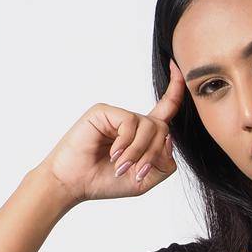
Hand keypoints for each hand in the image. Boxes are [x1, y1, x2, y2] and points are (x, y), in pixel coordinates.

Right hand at [39, 60, 187, 203]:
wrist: (74, 184)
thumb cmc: (104, 181)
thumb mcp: (144, 180)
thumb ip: (165, 164)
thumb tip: (169, 138)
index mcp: (143, 135)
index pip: (166, 108)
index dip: (176, 88)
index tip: (178, 67)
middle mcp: (132, 122)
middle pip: (162, 127)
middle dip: (154, 153)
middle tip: (138, 172)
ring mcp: (117, 115)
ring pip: (149, 126)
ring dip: (140, 152)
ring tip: (122, 166)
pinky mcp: (104, 112)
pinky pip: (130, 122)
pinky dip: (126, 143)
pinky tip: (114, 154)